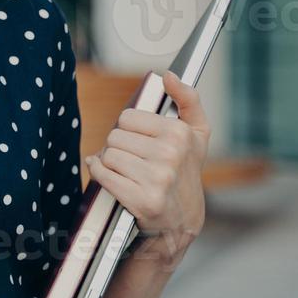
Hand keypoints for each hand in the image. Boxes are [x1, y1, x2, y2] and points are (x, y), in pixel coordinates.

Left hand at [84, 70, 208, 268]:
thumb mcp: (198, 135)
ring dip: (109, 163)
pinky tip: (110, 178)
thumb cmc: (186, 173)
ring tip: (126, 172)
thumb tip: (168, 75)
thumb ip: (188, 99)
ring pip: (107, 155)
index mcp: (181, 133)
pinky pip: (102, 174)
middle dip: (119, 148)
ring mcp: (157, 178)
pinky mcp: (142, 199)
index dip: (130, 130)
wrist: (181, 223)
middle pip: (115, 136)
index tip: (141, 142)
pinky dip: (99, 174)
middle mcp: (170, 154)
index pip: (127, 117)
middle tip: (133, 161)